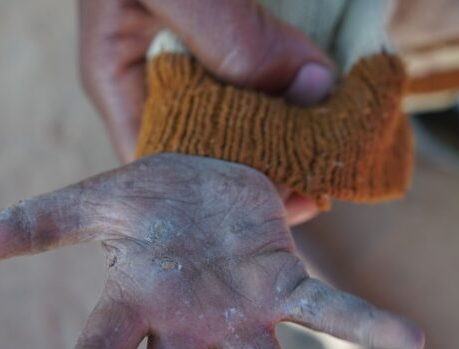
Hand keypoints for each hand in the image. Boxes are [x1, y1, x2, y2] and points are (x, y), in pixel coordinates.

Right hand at [0, 154, 423, 348]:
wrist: (204, 173)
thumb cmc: (147, 200)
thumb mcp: (91, 202)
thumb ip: (37, 224)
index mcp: (137, 303)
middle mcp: (189, 324)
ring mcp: (241, 312)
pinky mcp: (282, 284)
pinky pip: (326, 307)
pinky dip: (364, 323)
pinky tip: (409, 340)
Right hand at [79, 0, 336, 223]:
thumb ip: (230, 37)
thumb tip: (310, 90)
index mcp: (120, 77)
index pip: (158, 161)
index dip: (214, 192)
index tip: (280, 202)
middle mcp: (160, 78)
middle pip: (207, 146)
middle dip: (260, 168)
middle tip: (322, 187)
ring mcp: (203, 59)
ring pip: (244, 114)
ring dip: (288, 131)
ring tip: (338, 155)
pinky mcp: (238, 39)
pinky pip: (269, 75)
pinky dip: (301, 90)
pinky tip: (338, 105)